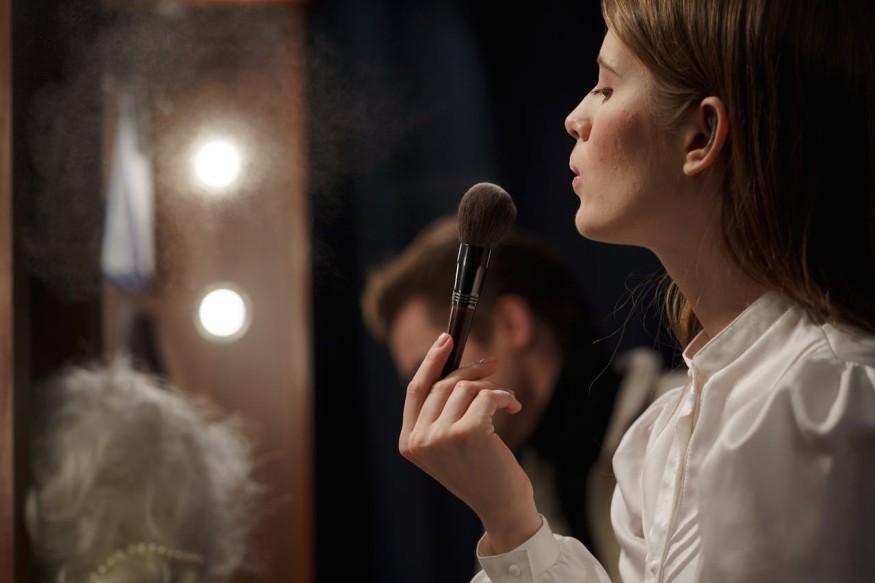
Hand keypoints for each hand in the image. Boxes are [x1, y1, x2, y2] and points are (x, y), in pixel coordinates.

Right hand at [399, 333, 543, 553]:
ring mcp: (440, 436)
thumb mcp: (451, 444)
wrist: (502, 507)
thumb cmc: (481, 473)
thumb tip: (458, 366)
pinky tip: (513, 405)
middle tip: (493, 364)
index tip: (446, 338)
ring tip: (507, 399)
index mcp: (409, 442)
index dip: (430, 361)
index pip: (415, 390)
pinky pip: (487, 395)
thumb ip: (443, 412)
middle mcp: (420, 440)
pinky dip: (504, 395)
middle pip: (442, 384)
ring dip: (492, 387)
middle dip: (471, 370)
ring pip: (466, 388)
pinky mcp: (467, 433)